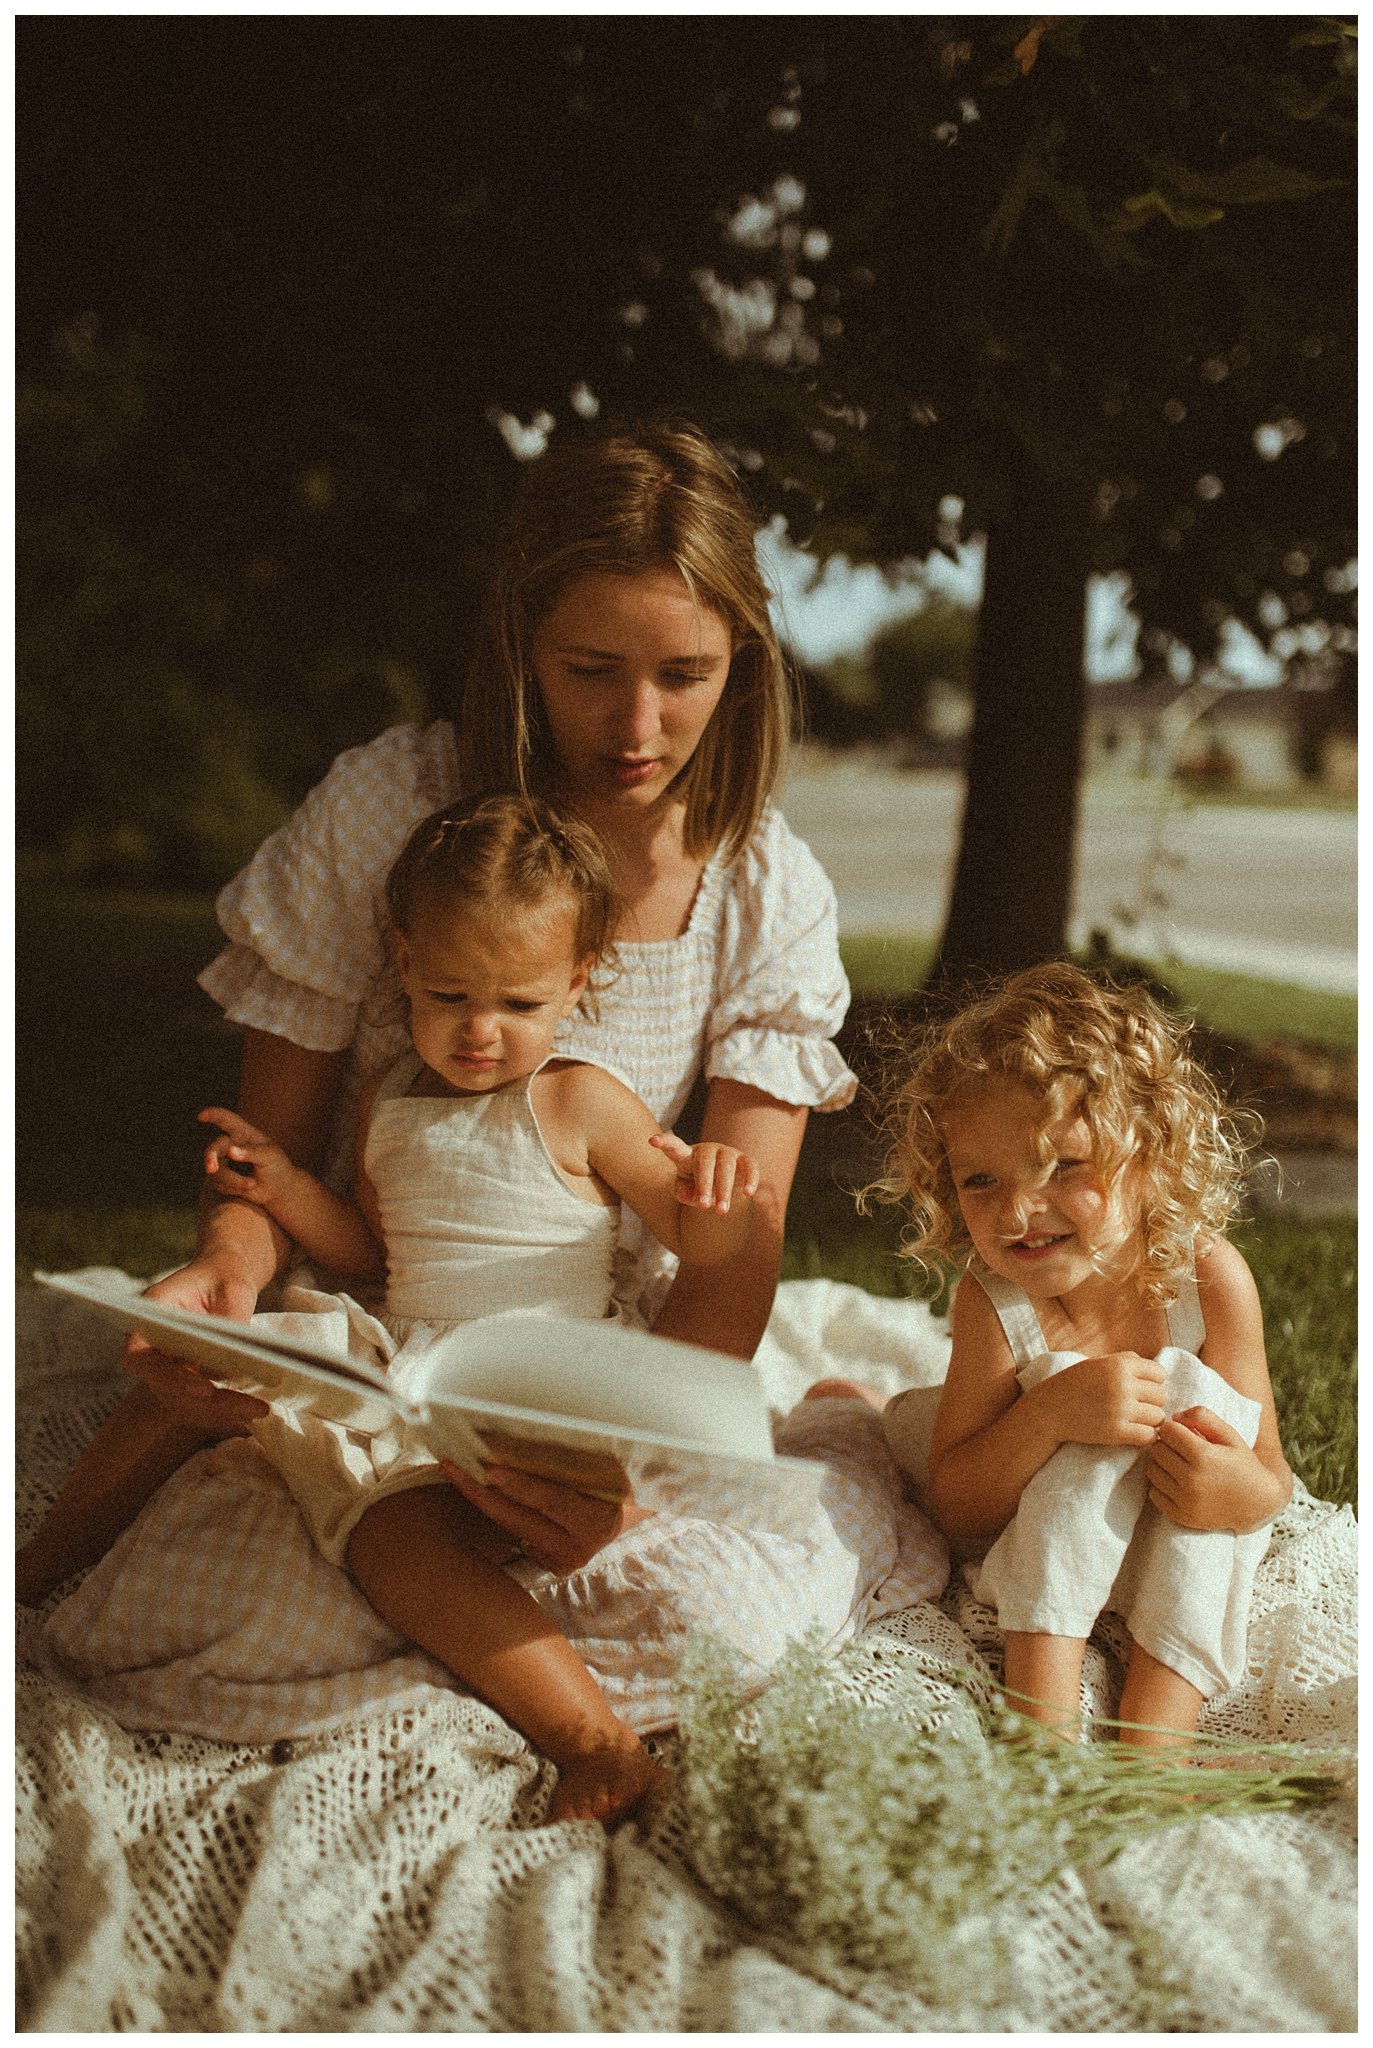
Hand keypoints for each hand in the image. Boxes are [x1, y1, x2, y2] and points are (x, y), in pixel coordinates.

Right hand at [121, 1256, 268, 1432]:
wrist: (225, 1279)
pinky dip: (226, 1410)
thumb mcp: (231, 1288)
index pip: (140, 1357)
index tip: (204, 1388)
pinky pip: (201, 1404)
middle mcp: (150, 1349)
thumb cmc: (224, 1276)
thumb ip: (229, 1320)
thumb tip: (233, 1362)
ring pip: (186, 1402)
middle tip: (251, 1407)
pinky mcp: (186, 1380)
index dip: (167, 1377)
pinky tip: (257, 1410)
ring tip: (261, 1410)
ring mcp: (166, 1368)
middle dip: (210, 1403)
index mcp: (148, 1317)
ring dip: (222, 1412)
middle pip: (167, 1388)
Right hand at [199, 1105, 298, 1205]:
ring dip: (233, 1180)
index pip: (226, 1120)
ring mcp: (224, 1162)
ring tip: (253, 1184)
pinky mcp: (221, 1179)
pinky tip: (249, 1187)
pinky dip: (234, 1188)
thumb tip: (230, 1151)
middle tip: (211, 1169)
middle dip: (210, 1158)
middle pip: (213, 1148)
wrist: (278, 1189)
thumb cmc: (276, 1166)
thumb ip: (251, 1151)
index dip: (213, 1115)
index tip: (202, 1116)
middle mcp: (230, 1145)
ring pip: (216, 1171)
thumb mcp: (269, 1156)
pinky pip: (219, 1184)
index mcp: (243, 1133)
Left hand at [437, 1462, 651, 1573]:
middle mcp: (578, 1548)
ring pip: (511, 1528)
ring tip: (455, 1470)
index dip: (520, 1485)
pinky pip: (516, 1535)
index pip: (552, 1500)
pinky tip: (476, 1489)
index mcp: (597, 1520)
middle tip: (451, 1466)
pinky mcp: (550, 1566)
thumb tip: (522, 1435)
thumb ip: (571, 1460)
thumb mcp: (603, 1468)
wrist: (632, 1514)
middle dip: (480, 1492)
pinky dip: (498, 1511)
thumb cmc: (617, 1481)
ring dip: (482, 1498)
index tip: (489, 1468)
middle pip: (518, 1519)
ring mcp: (562, 1562)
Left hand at [649, 1131, 760, 1212]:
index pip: (674, 1147)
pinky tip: (747, 1194)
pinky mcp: (745, 1160)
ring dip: (724, 1189)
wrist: (720, 1185)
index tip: (653, 1141)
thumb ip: (682, 1193)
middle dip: (705, 1185)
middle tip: (704, 1206)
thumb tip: (688, 1194)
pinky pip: (750, 1166)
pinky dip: (750, 1179)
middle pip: (704, 1163)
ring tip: (721, 1211)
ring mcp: (727, 1153)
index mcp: (686, 1155)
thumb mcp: (684, 1191)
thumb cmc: (695, 1186)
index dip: (665, 1143)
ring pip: (726, 1166)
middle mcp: (707, 1150)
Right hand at [1043, 1350, 1167, 1448]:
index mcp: (1119, 1365)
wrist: (1049, 1409)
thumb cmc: (1074, 1384)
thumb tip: (1157, 1370)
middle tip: (1137, 1407)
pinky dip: (1146, 1436)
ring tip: (1134, 1420)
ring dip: (1150, 1421)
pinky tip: (1134, 1433)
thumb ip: (1126, 1360)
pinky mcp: (1116, 1432)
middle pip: (1162, 1396)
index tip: (1141, 1390)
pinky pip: (1149, 1436)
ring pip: (1158, 1417)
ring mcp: (1120, 1409)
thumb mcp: (1098, 1363)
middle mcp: (1122, 1385)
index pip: (1160, 1374)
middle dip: (1152, 1402)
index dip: (1153, 1382)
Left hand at [1148, 1406, 1283, 1531]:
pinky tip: (1178, 1483)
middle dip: (1166, 1445)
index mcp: (1203, 1456)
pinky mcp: (1181, 1516)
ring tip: (1179, 1465)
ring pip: (1152, 1471)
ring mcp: (1185, 1500)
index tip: (1184, 1434)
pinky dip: (1161, 1486)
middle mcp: (1192, 1479)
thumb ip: (1202, 1416)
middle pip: (1157, 1450)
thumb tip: (1173, 1417)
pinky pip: (1154, 1494)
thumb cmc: (1242, 1464)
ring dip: (1162, 1465)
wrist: (1258, 1504)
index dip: (1174, 1428)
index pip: (1167, 1431)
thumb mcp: (1229, 1434)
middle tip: (1182, 1450)